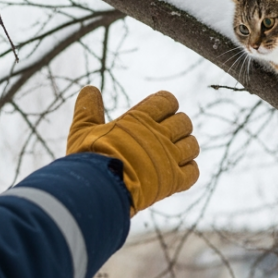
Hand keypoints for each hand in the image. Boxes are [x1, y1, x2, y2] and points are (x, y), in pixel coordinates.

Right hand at [66, 86, 199, 215]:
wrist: (99, 188)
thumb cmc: (89, 158)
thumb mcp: (83, 129)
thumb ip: (88, 109)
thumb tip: (89, 88)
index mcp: (140, 119)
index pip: (167, 101)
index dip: (165, 105)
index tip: (158, 114)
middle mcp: (159, 135)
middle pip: (184, 122)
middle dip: (177, 126)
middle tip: (163, 136)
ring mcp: (169, 158)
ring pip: (192, 145)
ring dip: (185, 147)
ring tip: (171, 154)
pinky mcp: (174, 181)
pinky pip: (194, 172)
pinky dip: (188, 171)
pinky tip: (176, 172)